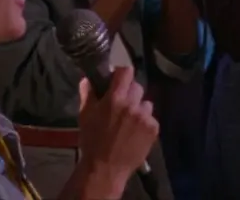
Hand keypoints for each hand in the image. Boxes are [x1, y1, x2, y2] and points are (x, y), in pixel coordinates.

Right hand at [77, 66, 159, 186]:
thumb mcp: (85, 115)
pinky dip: (145, 123)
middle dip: (130, 93)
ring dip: (139, 108)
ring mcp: (145, 117)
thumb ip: (88, 93)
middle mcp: (132, 104)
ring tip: (129, 122)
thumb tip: (88, 78)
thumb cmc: (92, 141)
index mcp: (114, 99)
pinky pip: (151, 118)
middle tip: (122, 105)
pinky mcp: (154, 128)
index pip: (126, 72)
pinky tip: (135, 133)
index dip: (122, 74)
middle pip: (137, 86)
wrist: (105, 168)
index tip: (118, 80)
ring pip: (146, 103)